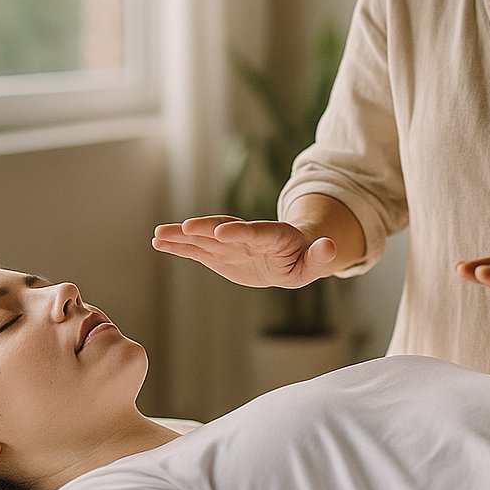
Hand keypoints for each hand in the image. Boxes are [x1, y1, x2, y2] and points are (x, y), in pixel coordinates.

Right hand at [153, 216, 338, 288]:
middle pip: (224, 229)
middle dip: (205, 228)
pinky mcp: (218, 254)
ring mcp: (230, 243)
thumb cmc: (303, 258)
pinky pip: (196, 250)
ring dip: (183, 236)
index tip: (221, 233)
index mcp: (273, 236)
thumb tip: (330, 247)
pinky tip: (158, 242)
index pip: (256, 232)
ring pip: (205, 238)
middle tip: (184, 228)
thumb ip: (319, 255)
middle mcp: (247, 235)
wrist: (287, 254)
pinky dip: (179, 246)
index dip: (240, 231)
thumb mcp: (314, 261)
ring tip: (159, 234)